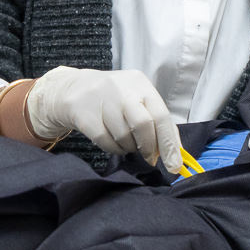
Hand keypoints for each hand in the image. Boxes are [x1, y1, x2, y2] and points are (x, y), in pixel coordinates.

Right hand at [26, 67, 182, 172]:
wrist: (74, 88)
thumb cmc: (114, 99)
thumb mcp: (137, 100)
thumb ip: (157, 122)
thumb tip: (175, 152)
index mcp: (140, 83)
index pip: (161, 115)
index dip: (169, 143)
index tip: (174, 165)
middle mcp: (122, 88)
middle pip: (143, 124)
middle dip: (148, 147)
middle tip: (149, 158)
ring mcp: (101, 99)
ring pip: (123, 136)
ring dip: (129, 148)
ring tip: (126, 142)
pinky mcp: (85, 113)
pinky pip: (105, 142)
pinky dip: (114, 149)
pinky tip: (113, 142)